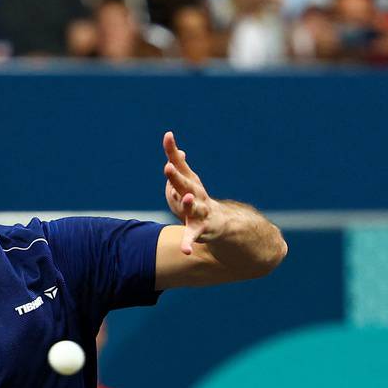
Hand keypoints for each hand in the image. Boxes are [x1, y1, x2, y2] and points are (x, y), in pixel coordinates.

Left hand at [162, 131, 213, 255]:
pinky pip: (192, 236)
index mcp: (190, 183)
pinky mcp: (199, 230)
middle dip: (177, 177)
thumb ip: (179, 164)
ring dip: (189, 203)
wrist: (219, 223)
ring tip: (186, 198)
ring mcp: (199, 212)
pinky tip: (185, 252)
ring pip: (193, 208)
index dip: (172, 152)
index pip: (180, 165)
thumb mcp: (188, 181)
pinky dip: (188, 243)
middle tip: (168, 167)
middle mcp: (196, 195)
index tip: (167, 136)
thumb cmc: (198, 200)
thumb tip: (174, 146)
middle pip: (186, 184)